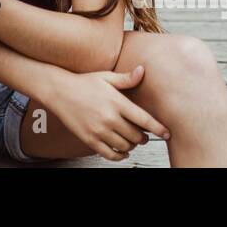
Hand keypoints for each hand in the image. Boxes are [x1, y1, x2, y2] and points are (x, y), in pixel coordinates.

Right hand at [43, 65, 169, 161]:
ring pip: (125, 146)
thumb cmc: (83, 82)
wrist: (59, 91)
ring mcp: (99, 130)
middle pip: (137, 136)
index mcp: (117, 102)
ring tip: (131, 140)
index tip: (167, 133)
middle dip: (144, 137)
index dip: (159, 128)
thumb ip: (126, 79)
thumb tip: (142, 71)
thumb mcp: (106, 77)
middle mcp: (109, 118)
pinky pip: (110, 154)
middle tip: (143, 135)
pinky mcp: (89, 140)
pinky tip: (122, 151)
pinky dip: (120, 155)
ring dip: (132, 145)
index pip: (144, 120)